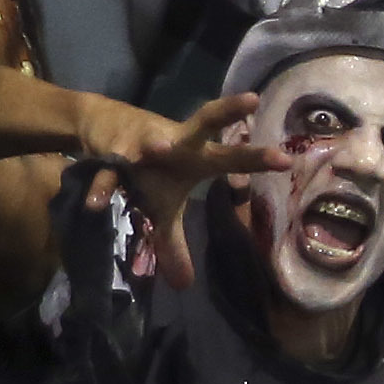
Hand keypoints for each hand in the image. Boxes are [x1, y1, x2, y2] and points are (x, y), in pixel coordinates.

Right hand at [93, 93, 266, 287]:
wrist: (106, 124)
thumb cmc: (150, 167)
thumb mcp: (163, 206)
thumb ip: (174, 242)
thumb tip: (184, 284)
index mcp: (194, 157)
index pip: (231, 156)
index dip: (256, 158)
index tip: (286, 160)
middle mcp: (176, 144)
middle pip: (205, 122)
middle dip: (225, 113)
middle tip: (252, 99)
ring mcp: (143, 144)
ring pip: (151, 142)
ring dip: (155, 146)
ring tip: (162, 150)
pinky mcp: (112, 150)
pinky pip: (109, 173)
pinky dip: (102, 186)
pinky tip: (97, 203)